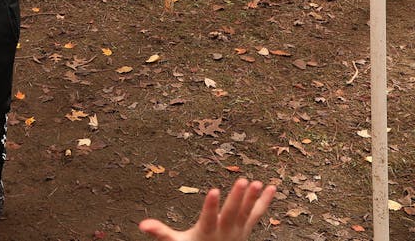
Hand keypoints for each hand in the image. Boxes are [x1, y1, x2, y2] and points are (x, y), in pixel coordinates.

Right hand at [138, 178, 275, 240]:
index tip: (214, 190)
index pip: (209, 218)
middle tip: (243, 181)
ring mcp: (238, 231)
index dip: (211, 206)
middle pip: (231, 214)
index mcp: (207, 233)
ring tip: (258, 182)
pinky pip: (257, 214)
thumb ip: (161, 233)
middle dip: (237, 198)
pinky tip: (272, 187)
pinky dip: (265, 202)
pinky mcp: (246, 229)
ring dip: (253, 198)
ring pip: (246, 213)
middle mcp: (225, 232)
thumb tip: (142, 225)